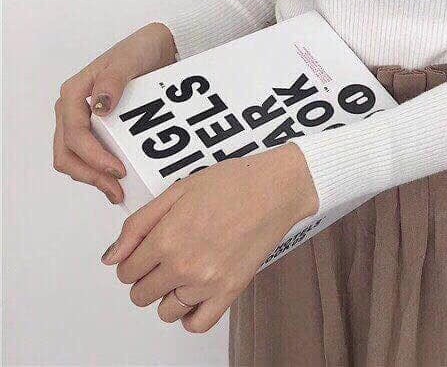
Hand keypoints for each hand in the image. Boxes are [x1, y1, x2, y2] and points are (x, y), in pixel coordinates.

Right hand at [53, 22, 177, 203]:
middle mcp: (73, 109)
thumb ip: (113, 79)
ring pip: (75, 158)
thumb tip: (100, 106)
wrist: (159, 46)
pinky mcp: (99, 127)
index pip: (74, 134)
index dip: (93, 157)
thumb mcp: (128, 60)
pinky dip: (100, 170)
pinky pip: (90, 154)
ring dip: (93, 178)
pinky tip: (119, 181)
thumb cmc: (141, 49)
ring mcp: (85, 119)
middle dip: (89, 175)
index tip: (117, 170)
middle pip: (67, 153)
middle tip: (116, 190)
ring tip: (117, 192)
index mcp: (74, 93)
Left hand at [100, 143, 318, 332]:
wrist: (274, 188)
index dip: (132, 260)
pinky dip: (189, 315)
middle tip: (166, 255)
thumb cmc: (231, 183)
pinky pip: (196, 324)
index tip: (145, 251)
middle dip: (146, 277)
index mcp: (165, 238)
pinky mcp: (230, 292)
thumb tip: (111, 257)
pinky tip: (194, 294)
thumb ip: (138, 225)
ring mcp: (207, 283)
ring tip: (185, 269)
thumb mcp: (176, 191)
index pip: (125, 271)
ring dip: (168, 294)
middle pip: (140, 294)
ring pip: (165, 311)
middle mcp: (183, 265)